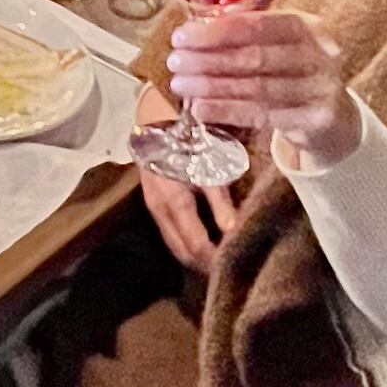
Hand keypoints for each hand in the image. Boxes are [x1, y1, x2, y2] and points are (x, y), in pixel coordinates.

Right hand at [135, 94, 242, 272]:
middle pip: (182, 252)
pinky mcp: (152, 203)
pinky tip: (203, 242)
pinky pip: (170, 233)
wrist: (156, 116)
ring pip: (174, 245)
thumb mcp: (208, 165)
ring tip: (218, 259)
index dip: (214, 261)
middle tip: (228, 269)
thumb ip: (220, 201)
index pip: (195, 246)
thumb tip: (233, 232)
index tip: (232, 267)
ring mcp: (153, 208)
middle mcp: (159, 210)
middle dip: (204, 265)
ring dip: (194, 257)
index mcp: (174, 202)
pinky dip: (186, 244)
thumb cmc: (188, 137)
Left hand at [160, 10, 355, 166]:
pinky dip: (226, 112)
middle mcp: (320, 54)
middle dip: (208, 59)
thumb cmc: (292, 72)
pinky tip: (199, 109)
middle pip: (255, 57)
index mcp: (307, 26)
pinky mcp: (315, 119)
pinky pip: (262, 116)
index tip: (181, 36)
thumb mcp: (278, 46)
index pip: (257, 25)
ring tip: (180, 85)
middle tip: (175, 62)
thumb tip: (193, 31)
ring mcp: (321, 88)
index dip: (216, 31)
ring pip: (256, 88)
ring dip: (211, 87)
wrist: (332, 116)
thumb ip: (244, 35)